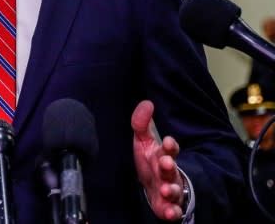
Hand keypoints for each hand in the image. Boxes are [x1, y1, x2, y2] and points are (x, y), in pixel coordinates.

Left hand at [132, 100, 184, 220]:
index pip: (169, 149)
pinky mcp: (168, 206)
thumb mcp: (143, 142)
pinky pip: (173, 210)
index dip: (169, 145)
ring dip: (172, 189)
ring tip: (167, 190)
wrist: (155, 188)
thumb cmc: (151, 163)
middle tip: (167, 163)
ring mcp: (170, 190)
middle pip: (171, 169)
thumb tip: (147, 103)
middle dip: (170, 166)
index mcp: (164, 156)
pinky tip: (171, 212)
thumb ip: (141, 123)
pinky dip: (173, 212)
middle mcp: (169, 173)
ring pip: (174, 190)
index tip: (167, 141)